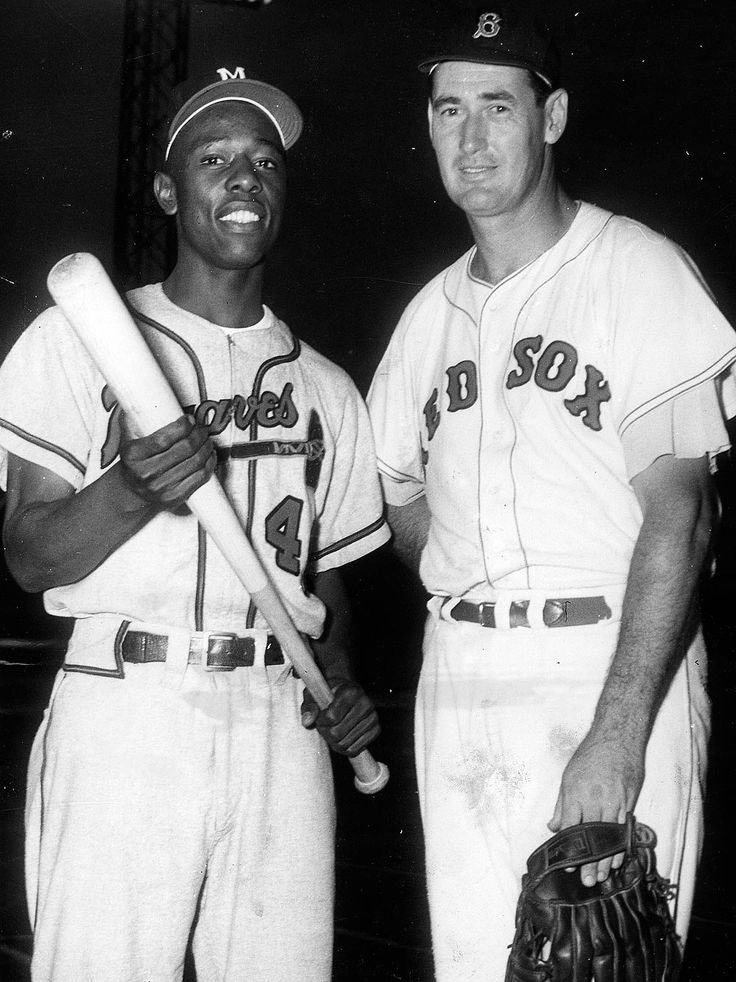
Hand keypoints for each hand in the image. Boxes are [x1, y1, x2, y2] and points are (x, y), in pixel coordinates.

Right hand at [119, 415, 216, 511]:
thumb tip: (141, 396)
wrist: (130, 491)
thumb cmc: (133, 461)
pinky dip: (209, 464)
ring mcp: (161, 488)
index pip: (163, 439)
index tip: (189, 419)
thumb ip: (134, 419)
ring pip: (195, 463)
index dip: (182, 427)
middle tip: (202, 428)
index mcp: (133, 455)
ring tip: (207, 439)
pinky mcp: (174, 498)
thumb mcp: (127, 439)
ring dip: (206, 447)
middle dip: (198, 434)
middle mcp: (146, 473)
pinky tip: (210, 455)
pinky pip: (200, 478)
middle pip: (184, 449)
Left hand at [301, 678, 380, 756]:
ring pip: (344, 744)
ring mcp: (373, 718)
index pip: (331, 718)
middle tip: (324, 724)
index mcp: (351, 691)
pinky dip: (344, 748)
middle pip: (336, 734)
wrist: (346, 693)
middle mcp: (366, 703)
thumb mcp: (314, 695)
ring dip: (333, 742)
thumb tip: (307, 721)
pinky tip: (341, 737)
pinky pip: (355, 750)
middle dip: (325, 732)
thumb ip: (309, 707)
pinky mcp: (375, 730)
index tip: (319, 715)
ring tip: (332, 729)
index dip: (320, 721)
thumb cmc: (327, 695)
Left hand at [548, 731, 644, 886]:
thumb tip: (554, 828)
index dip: (570, 849)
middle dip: (589, 862)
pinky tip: (617, 858)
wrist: (616, 738)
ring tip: (602, 876)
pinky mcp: (629, 802)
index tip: (567, 865)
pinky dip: (619, 846)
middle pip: (592, 839)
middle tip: (587, 881)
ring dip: (606, 859)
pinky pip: (623, 830)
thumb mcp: (568, 777)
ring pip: (609, 838)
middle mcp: (595, 801)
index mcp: (576, 794)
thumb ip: (562, 805)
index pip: (571, 829)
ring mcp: (614, 803)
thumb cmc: (590, 756)